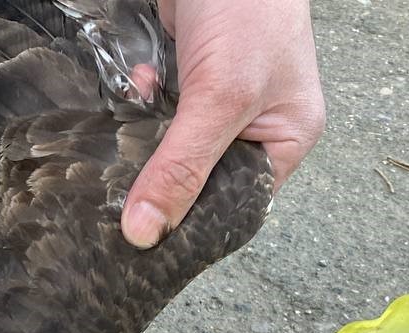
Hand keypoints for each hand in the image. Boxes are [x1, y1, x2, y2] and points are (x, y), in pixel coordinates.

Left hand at [122, 0, 324, 247]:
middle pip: (200, 175)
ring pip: (172, 144)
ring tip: (125, 142)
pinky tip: (140, 84)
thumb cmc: (250, 11)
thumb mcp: (219, 98)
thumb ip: (181, 166)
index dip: (195, 219)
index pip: (237, 203)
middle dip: (164, 175)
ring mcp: (218, 99)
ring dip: (146, 139)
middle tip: (124, 191)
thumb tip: (147, 232)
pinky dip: (141, 100)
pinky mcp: (187, 75)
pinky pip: (156, 108)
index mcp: (284, 141)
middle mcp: (254, 125)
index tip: (149, 234)